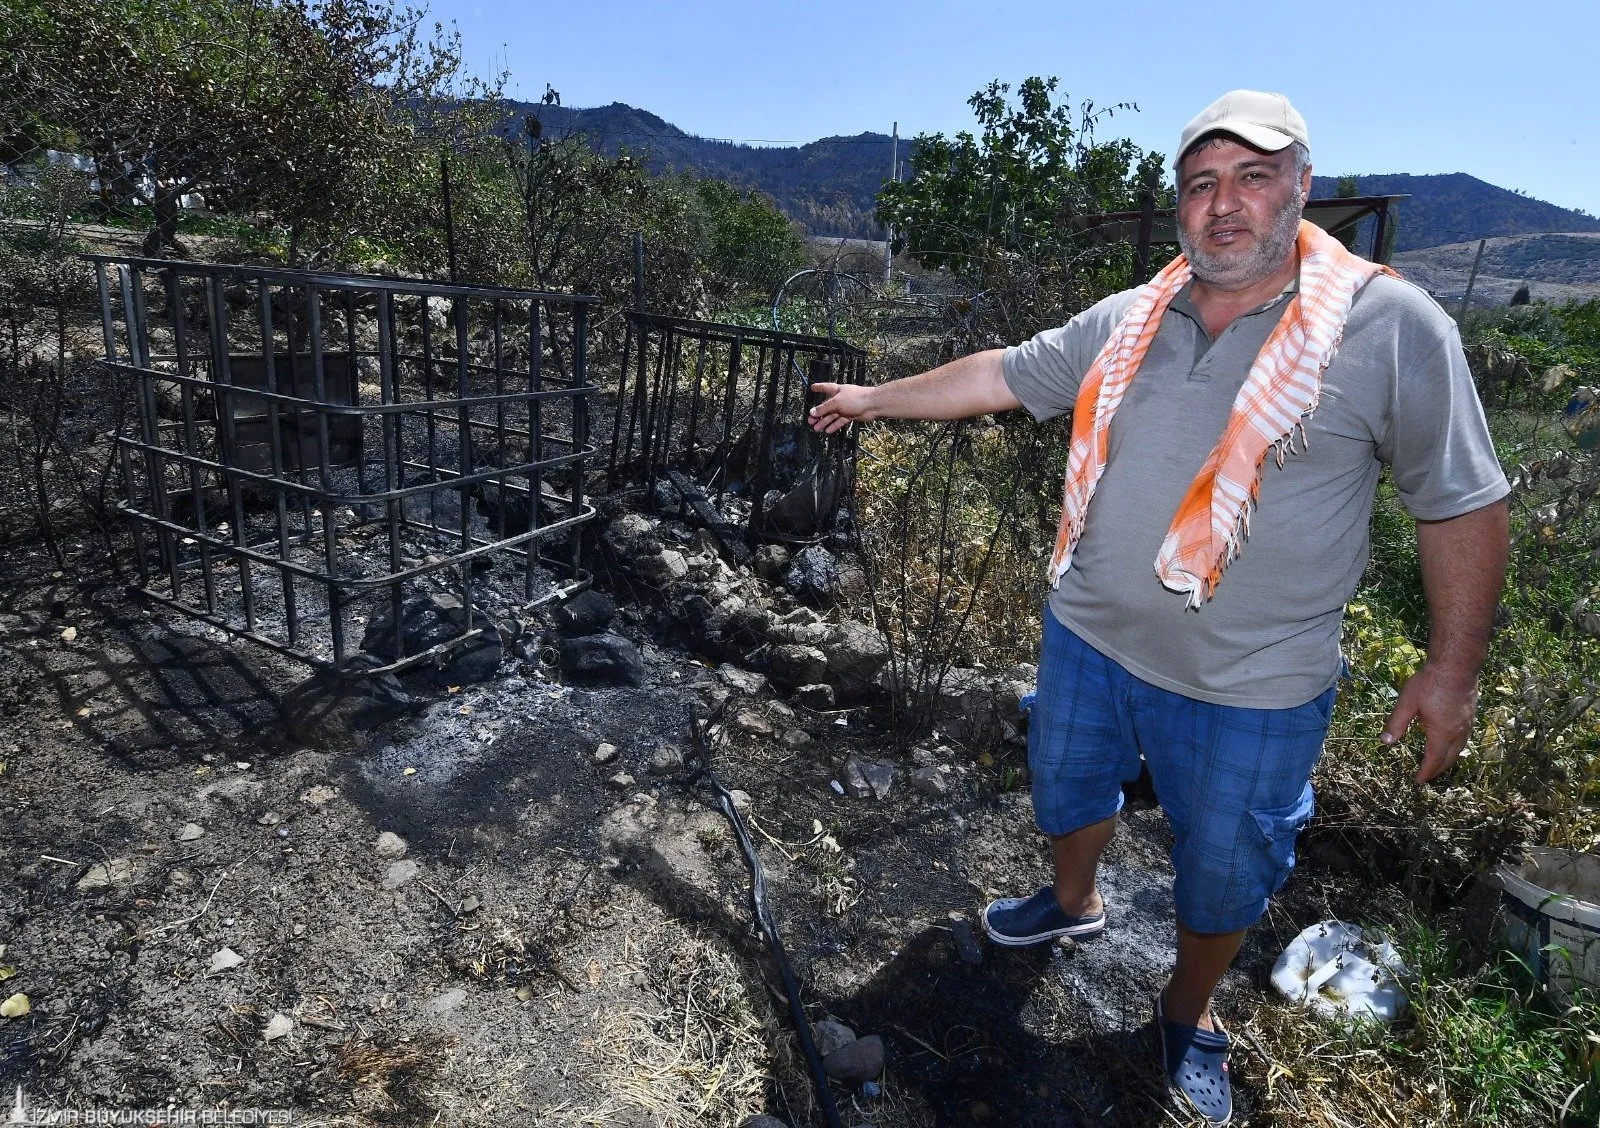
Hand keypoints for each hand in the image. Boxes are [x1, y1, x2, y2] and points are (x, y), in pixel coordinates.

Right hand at [808, 382, 875, 433]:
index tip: (812, 388)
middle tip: (810, 421)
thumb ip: (824, 408)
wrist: (872, 405)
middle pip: (826, 406)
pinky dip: (834, 426)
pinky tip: (828, 430)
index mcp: (836, 391)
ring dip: (824, 422)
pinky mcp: (850, 415)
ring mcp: (845, 407)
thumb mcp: (836, 402)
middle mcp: (840, 399)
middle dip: (818, 414)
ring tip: (816, 428)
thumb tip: (812, 412)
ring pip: (832, 415)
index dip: (818, 387)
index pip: (825, 387)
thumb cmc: (855, 399)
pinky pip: (840, 421)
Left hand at [1381, 662, 1480, 781]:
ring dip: (1448, 759)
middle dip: (1438, 769)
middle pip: (1449, 758)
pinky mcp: (1471, 715)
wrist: (1457, 665)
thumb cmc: (1431, 682)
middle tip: (1427, 776)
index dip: (1426, 772)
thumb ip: (1396, 724)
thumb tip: (1385, 742)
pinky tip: (1450, 743)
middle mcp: (1458, 732)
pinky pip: (1465, 739)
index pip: (1434, 759)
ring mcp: (1467, 724)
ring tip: (1438, 763)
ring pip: (1459, 749)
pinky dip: (1456, 748)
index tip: (1419, 780)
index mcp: (1442, 733)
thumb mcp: (1407, 703)